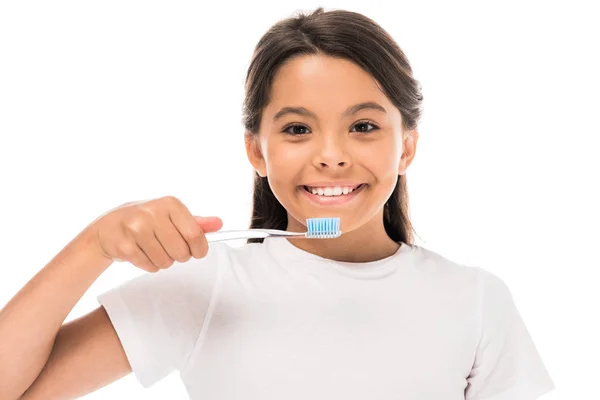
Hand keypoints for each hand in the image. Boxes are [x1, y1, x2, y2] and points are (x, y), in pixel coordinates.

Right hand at [89, 196, 221, 272]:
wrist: (108, 227)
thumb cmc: (145, 221)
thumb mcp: (171, 216)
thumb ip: (195, 222)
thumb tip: (218, 224)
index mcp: (169, 204)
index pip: (194, 234)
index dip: (200, 248)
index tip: (198, 252)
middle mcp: (152, 212)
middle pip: (181, 251)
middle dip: (179, 256)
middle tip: (169, 248)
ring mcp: (135, 228)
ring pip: (165, 262)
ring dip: (163, 261)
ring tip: (152, 249)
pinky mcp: (124, 245)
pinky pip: (149, 266)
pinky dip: (149, 265)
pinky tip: (141, 253)